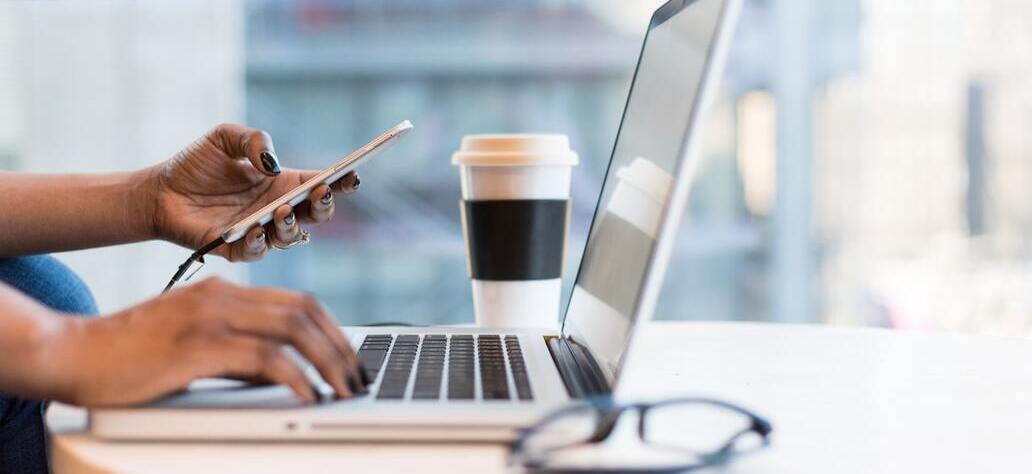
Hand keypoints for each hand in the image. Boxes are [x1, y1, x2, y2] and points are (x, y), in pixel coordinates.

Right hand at [50, 277, 363, 406]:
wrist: (73, 353)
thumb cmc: (129, 355)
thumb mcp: (192, 343)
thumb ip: (236, 350)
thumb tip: (281, 373)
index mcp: (223, 291)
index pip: (297, 300)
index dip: (332, 328)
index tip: (349, 357)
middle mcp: (222, 296)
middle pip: (304, 311)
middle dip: (340, 346)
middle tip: (356, 377)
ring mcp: (210, 317)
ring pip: (293, 330)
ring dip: (328, 362)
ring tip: (343, 389)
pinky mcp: (199, 345)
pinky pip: (264, 358)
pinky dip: (295, 377)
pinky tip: (308, 395)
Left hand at [147, 124, 360, 260]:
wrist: (159, 191)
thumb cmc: (195, 164)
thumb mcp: (225, 137)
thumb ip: (253, 140)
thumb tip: (272, 164)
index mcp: (282, 184)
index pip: (320, 184)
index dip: (340, 181)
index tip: (351, 175)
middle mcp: (277, 209)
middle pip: (316, 215)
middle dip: (324, 206)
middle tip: (320, 192)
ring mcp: (260, 231)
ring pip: (292, 237)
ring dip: (292, 225)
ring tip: (282, 210)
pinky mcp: (236, 249)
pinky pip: (256, 251)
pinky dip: (259, 242)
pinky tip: (255, 228)